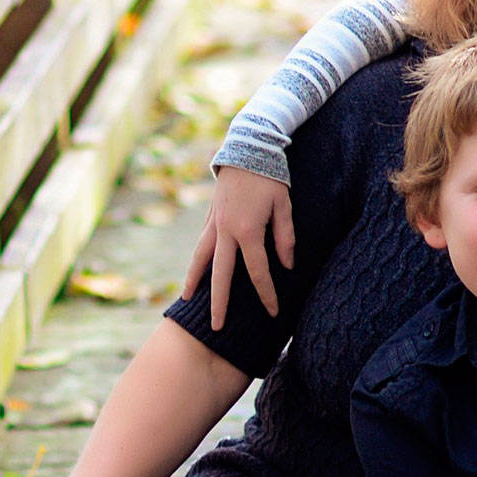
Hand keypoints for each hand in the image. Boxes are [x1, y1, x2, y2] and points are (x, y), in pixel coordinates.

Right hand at [180, 166, 294, 329]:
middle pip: (222, 275)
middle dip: (220, 303)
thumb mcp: (284, 205)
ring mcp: (214, 224)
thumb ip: (285, 238)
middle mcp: (226, 231)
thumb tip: (287, 266)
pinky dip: (196, 261)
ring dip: (195, 282)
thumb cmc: (270, 176)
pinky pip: (201, 245)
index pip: (258, 272)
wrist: (247, 148)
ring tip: (189, 301)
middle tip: (216, 328)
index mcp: (248, 231)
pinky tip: (194, 273)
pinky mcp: (210, 218)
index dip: (267, 293)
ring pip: (201, 259)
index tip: (273, 312)